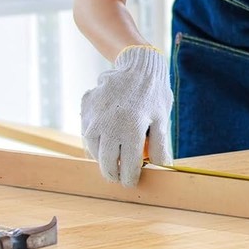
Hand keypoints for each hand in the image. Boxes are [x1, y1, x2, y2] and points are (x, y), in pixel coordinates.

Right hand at [81, 45, 173, 186]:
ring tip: (113, 158)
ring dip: (102, 158)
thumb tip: (160, 169)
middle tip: (119, 176)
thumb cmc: (154, 94)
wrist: (138, 65)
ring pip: (94, 150)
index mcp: (132, 129)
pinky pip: (86, 133)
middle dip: (114, 174)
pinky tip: (106, 139)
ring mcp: (94, 116)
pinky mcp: (86, 108)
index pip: (128, 166)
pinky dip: (95, 141)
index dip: (129, 179)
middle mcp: (110, 125)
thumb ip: (160, 146)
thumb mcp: (162, 119)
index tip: (131, 183)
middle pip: (107, 163)